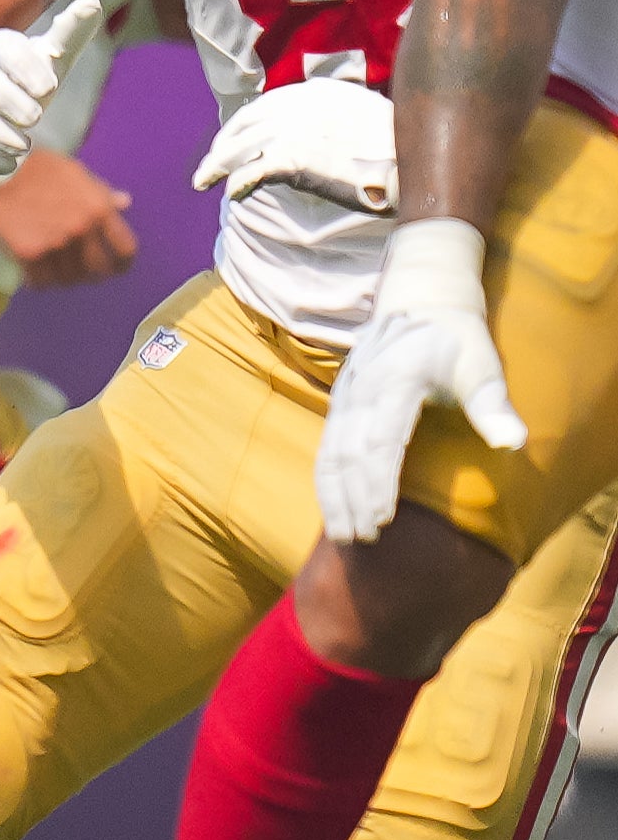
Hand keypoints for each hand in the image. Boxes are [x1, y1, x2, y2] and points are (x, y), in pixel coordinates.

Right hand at [0, 0, 105, 174]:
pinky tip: (8, 166)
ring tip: (24, 147)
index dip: (26, 67)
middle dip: (9, 100)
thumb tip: (92, 3)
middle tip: (36, 117)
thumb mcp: (51, 58)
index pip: (4, 46)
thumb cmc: (24, 80)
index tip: (50, 88)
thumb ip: (70, 34)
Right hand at [0, 149, 136, 288]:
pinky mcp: (29, 253)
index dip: (123, 264)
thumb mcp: (80, 175)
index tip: (116, 269)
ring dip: (64, 278)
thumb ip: (102, 193)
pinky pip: (40, 281)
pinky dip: (39, 282)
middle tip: (84, 274)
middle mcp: (81, 229)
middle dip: (93, 275)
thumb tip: (125, 203)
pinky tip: (34, 275)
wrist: (1, 169)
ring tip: (56, 272)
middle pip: (97, 270)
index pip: (125, 249)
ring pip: (68, 278)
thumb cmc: (43, 168)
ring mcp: (55, 243)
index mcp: (99, 209)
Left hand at [190, 77, 396, 214]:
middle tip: (207, 167)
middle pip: (244, 127)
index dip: (239, 127)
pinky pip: (251, 173)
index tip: (228, 142)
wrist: (414, 160)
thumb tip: (312, 135)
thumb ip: (330, 116)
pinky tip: (232, 195)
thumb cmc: (396, 144)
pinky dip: (236, 184)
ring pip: (238, 149)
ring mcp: (292, 130)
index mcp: (314, 92)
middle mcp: (298, 105)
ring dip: (215, 167)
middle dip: (222, 147)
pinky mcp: (292, 158)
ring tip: (201, 182)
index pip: (262, 107)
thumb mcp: (359, 114)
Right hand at [317, 219, 526, 543]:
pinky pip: (326, 447)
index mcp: (394, 383)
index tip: (383, 520)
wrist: (419, 300)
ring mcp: (345, 398)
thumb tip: (514, 445)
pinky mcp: (339, 404)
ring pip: (329, 453)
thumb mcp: (481, 365)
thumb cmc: (456, 339)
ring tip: (342, 535)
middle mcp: (361, 392)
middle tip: (362, 539)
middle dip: (352, 500)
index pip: (380, 442)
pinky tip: (334, 507)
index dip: (379, 484)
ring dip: (332, 496)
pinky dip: (327, 480)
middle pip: (348, 454)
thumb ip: (493, 406)